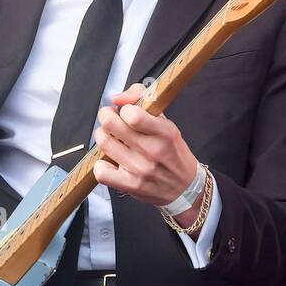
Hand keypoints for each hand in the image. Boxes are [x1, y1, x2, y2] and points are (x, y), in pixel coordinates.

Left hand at [91, 83, 197, 211]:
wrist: (185, 188)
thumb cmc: (173, 153)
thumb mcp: (167, 124)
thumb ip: (144, 103)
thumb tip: (117, 98)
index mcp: (165, 133)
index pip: (132, 114)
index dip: (123, 108)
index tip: (125, 111)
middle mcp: (153, 150)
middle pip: (111, 124)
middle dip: (106, 117)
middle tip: (111, 119)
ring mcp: (140, 169)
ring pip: (103, 143)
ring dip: (103, 137)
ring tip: (111, 138)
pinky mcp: (130, 185)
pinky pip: (102, 172)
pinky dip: (101, 165)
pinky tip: (110, 161)